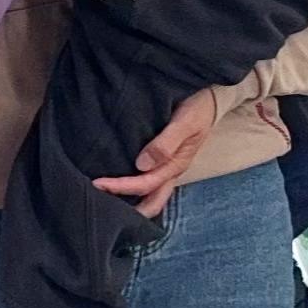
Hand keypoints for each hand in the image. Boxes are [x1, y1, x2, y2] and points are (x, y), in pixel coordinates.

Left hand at [92, 89, 219, 220]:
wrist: (209, 99)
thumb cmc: (198, 109)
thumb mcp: (186, 123)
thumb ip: (166, 143)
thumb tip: (142, 165)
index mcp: (175, 166)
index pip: (145, 185)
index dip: (121, 187)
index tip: (98, 184)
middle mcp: (170, 172)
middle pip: (150, 202)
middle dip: (127, 209)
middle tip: (99, 203)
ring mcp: (166, 168)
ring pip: (147, 194)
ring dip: (128, 200)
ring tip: (103, 198)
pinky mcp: (161, 160)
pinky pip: (146, 179)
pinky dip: (131, 186)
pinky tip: (115, 182)